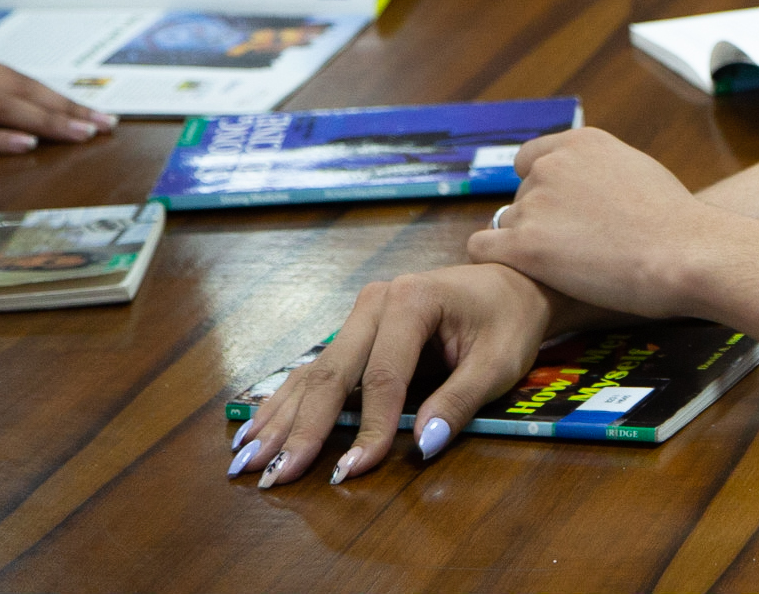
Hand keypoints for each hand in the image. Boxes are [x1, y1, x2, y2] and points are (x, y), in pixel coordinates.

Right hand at [228, 263, 572, 487]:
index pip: (383, 375)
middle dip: (302, 428)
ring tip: (245, 458)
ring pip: (315, 371)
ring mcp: (361, 314)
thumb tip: (422, 447)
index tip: (351, 472)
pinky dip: (288, 401)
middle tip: (271, 473)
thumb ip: (460, 401)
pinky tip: (257, 428)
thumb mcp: (499, 362)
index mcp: (412, 299)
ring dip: (281, 418)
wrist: (512, 284)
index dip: (368, 427)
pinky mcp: (356, 331)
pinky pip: (317, 368)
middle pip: (334, 373)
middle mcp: (376, 300)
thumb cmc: (509, 322)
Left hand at [469, 128, 711, 319]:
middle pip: (521, 194)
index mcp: (581, 142)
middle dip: (538, 218)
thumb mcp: (638, 170)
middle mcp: (551, 166)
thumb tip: (589, 186)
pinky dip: (496, 260)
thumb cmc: (675, 222)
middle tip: (572, 248)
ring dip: (524, 244)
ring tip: (559, 268)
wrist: (683, 253)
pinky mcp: (524, 245)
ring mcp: (535, 204)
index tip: (560, 212)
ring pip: (505, 224)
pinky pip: (482, 247)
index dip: (543, 187)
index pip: (532, 159)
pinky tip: (521, 273)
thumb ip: (601, 171)